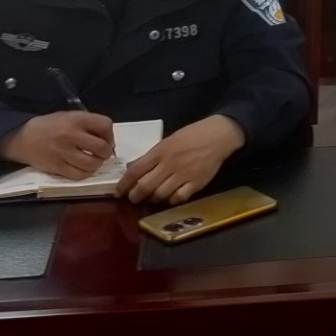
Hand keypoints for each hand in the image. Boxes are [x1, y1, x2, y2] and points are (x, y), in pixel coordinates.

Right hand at [0, 111, 114, 178]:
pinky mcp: (57, 167)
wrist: (23, 138)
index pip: (105, 125)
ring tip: (93, 161)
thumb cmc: (50, 126)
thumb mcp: (69, 116)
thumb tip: (107, 138)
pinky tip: (84, 168)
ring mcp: (64, 152)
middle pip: (101, 147)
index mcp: (76, 119)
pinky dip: (86, 173)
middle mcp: (71, 134)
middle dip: (106, 152)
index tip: (106, 139)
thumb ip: (87, 124)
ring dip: (97, 164)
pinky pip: (79, 174)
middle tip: (101, 153)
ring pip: (92, 163)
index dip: (110, 134)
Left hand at [118, 115, 246, 203]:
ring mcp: (183, 175)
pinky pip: (179, 198)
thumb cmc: (190, 136)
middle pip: (145, 186)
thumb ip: (149, 156)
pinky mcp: (196, 183)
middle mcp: (169, 164)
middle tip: (133, 199)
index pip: (136, 170)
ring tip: (152, 197)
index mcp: (160, 151)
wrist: (217, 136)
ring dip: (153, 198)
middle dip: (135, 196)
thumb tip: (131, 167)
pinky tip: (171, 196)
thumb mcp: (167, 141)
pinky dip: (172, 200)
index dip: (124, 183)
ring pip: (161, 194)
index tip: (118, 192)